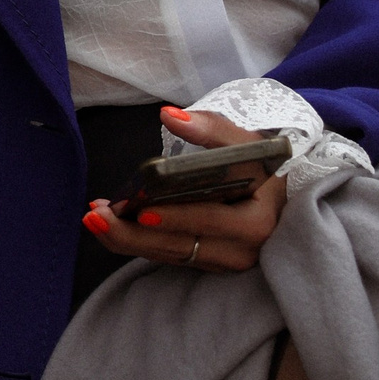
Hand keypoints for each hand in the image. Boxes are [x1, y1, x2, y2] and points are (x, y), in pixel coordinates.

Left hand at [85, 105, 289, 274]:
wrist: (283, 197)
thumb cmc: (262, 166)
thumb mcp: (246, 143)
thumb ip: (211, 129)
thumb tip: (170, 116)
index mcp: (256, 220)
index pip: (213, 221)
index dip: (178, 218)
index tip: (143, 211)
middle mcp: (243, 250)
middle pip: (182, 246)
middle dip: (135, 235)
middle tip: (98, 216)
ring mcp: (225, 261)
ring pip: (171, 255)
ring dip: (128, 240)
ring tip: (95, 218)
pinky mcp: (209, 263)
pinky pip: (170, 257)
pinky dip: (139, 243)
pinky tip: (112, 226)